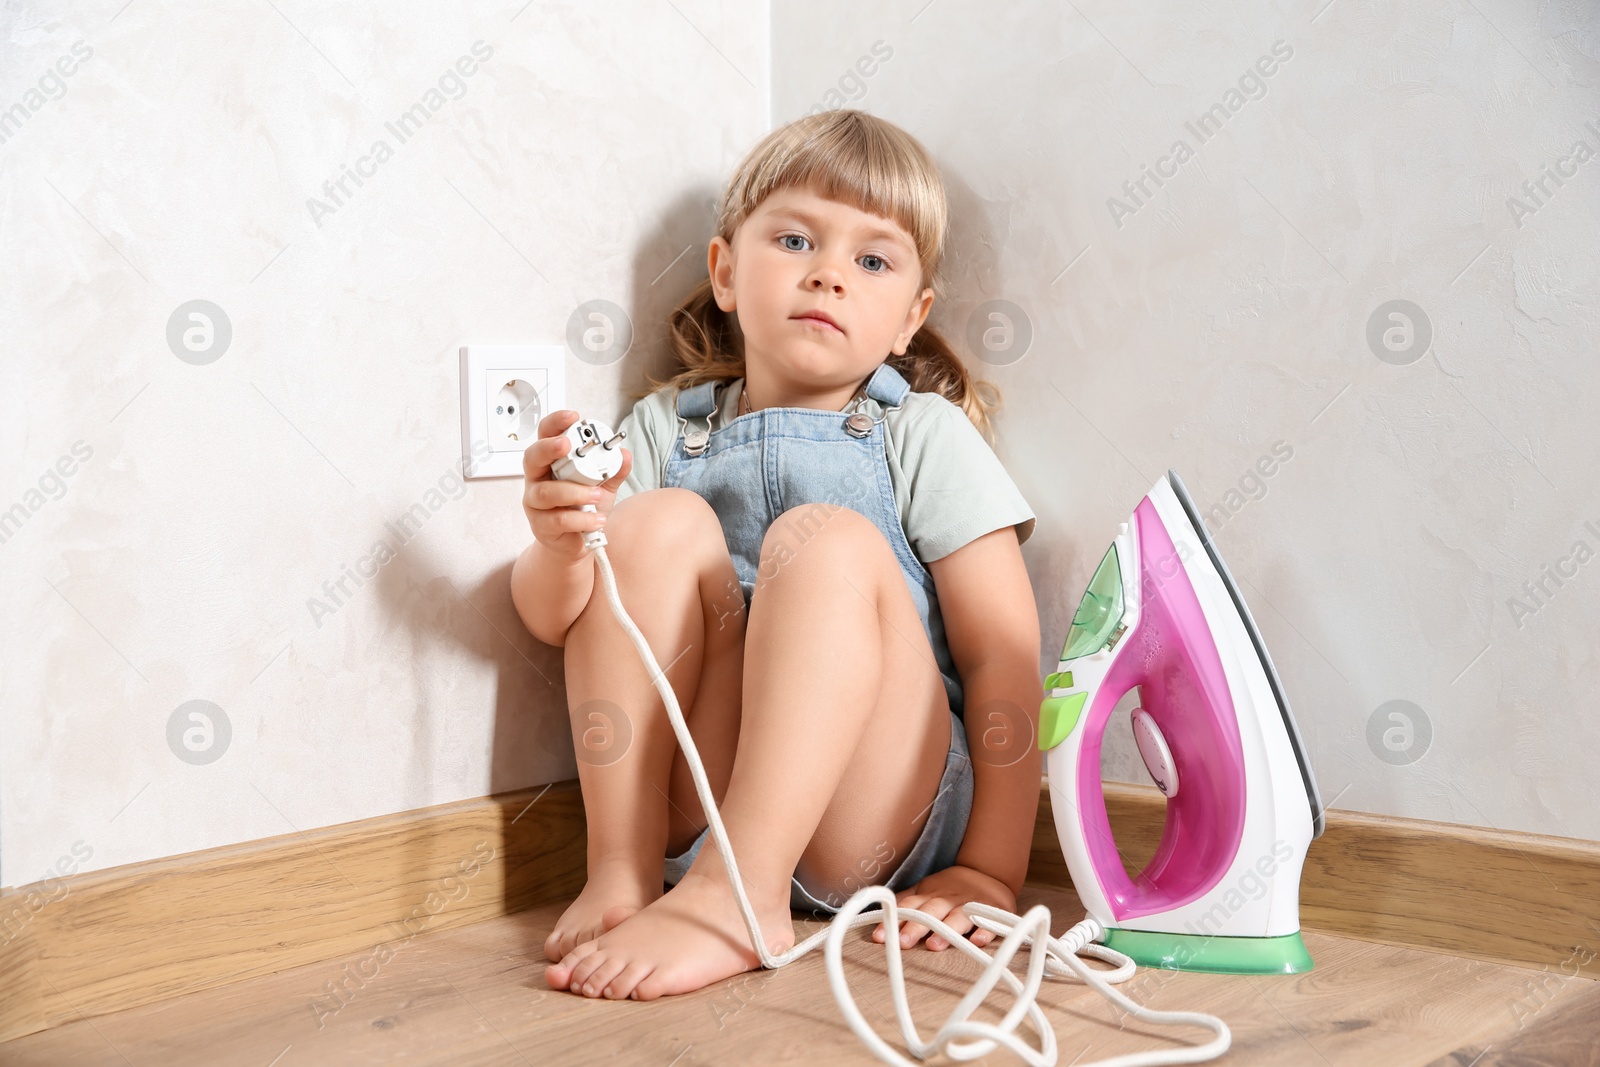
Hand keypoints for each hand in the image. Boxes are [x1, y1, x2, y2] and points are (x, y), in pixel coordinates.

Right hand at [521, 409, 631, 563]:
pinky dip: (581, 518)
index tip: (573, 417)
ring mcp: (536, 503)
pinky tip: (597, 518)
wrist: (577, 543)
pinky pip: (558, 520)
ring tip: (597, 494)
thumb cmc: (584, 508)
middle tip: (567, 445)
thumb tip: (625, 454)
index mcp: (551, 462)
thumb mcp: (604, 486)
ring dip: (574, 491)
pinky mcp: (542, 526)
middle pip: (533, 457)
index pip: (546, 435)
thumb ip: (614, 470)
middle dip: (549, 448)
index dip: (556, 423)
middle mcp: (538, 479)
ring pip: (547, 491)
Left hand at [870, 864, 1015, 951]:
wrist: (989, 872)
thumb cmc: (950, 889)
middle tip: (903, 942)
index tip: (879, 937)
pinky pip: (990, 921)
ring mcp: (971, 904)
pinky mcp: (993, 910)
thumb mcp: (925, 890)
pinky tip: (977, 941)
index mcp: (929, 895)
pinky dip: (985, 930)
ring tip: (934, 946)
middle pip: (930, 911)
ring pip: (957, 916)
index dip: (893, 920)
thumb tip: (878, 912)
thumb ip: (905, 902)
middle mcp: (948, 899)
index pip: (908, 906)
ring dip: (947, 930)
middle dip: (916, 926)